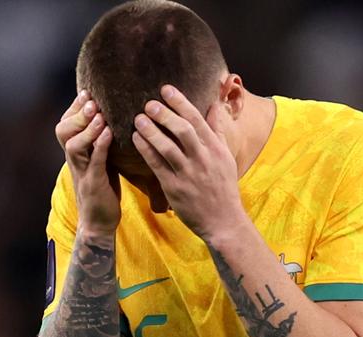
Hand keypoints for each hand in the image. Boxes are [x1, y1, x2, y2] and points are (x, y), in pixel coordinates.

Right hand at [55, 91, 120, 236]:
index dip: (74, 108)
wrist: (99, 223)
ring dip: (87, 129)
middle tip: (92, 101)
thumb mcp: (101, 161)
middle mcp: (74, 160)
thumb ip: (101, 142)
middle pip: (63, 131)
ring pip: (73, 145)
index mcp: (76, 153)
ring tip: (100, 115)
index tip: (87, 92)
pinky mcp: (93, 184)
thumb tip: (113, 119)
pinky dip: (100, 146)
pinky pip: (93, 162)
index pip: (66, 124)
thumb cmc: (103, 190)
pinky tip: (110, 133)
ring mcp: (82, 172)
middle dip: (77, 114)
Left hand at [132, 85, 247, 241]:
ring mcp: (188, 175)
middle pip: (183, 131)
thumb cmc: (223, 186)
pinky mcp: (175, 189)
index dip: (180, 102)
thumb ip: (217, 130)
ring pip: (168, 148)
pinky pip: (158, 166)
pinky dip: (146, 151)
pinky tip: (136, 140)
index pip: (198, 120)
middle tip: (149, 103)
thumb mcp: (225, 156)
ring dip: (151, 131)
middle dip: (165, 114)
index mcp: (215, 149)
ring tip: (138, 119)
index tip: (166, 89)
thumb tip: (214, 104)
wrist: (223, 220)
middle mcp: (203, 159)